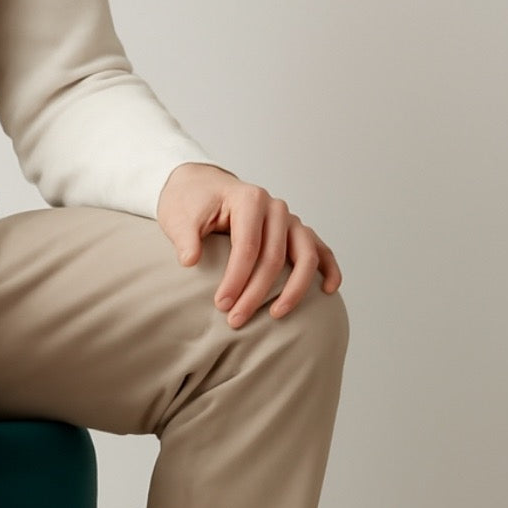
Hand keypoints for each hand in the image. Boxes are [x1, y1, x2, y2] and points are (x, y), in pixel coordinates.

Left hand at [156, 163, 342, 328]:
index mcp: (249, 200)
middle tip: (235, 320)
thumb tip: (190, 260)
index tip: (221, 304)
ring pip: (305, 255)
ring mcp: (289, 220)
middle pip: (274, 256)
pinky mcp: (295, 231)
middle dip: (256, 293)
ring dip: (293, 289)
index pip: (248, 246)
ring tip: (276, 315)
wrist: (202, 187)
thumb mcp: (179, 218)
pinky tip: (327, 290)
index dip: (236, 278)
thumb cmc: (190, 204)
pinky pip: (319, 249)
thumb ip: (186, 238)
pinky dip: (328, 268)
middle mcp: (275, 208)